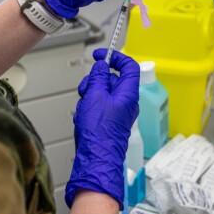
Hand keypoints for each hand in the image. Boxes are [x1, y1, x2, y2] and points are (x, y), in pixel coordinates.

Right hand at [65, 49, 140, 209]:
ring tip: (84, 105)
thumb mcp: (95, 95)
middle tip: (87, 86)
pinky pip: (98, 106)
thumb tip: (102, 67)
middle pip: (112, 79)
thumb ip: (99, 77)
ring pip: (103, 92)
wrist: (95, 158)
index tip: (102, 55)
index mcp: (129, 93)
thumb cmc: (99, 131)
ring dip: (90, 94)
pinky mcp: (109, 121)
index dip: (116, 57)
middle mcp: (126, 102)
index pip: (129, 67)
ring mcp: (117, 113)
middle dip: (96, 79)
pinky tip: (83, 115)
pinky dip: (89, 106)